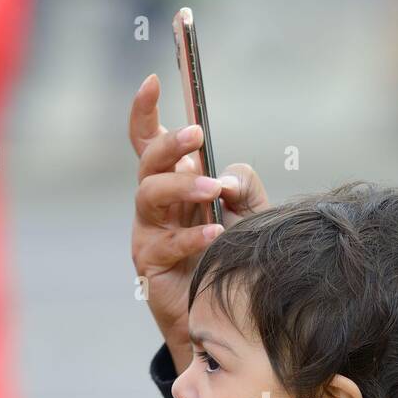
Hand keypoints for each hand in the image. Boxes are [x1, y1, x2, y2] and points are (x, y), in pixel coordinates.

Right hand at [129, 74, 270, 368]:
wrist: (230, 316)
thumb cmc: (237, 259)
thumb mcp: (252, 216)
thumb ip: (245, 188)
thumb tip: (226, 177)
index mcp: (175, 183)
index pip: (150, 141)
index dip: (145, 111)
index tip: (152, 81)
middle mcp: (156, 204)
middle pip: (149, 162)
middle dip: (171, 144)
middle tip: (198, 135)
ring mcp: (148, 233)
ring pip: (149, 195)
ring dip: (182, 187)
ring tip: (214, 190)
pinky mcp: (149, 265)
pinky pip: (165, 244)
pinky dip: (192, 235)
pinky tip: (217, 233)